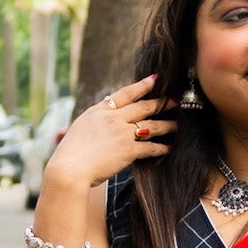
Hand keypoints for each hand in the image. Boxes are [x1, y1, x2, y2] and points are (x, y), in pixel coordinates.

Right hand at [45, 75, 174, 189]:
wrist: (69, 168)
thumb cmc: (69, 154)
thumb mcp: (79, 130)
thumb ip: (94, 124)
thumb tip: (99, 125)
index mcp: (99, 111)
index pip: (125, 93)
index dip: (142, 86)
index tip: (155, 79)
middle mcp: (113, 118)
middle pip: (143, 107)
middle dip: (161, 103)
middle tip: (175, 100)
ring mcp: (122, 133)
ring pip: (151, 125)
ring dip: (166, 125)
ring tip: (177, 125)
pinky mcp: (128, 150)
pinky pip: (150, 148)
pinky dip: (161, 148)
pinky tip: (169, 148)